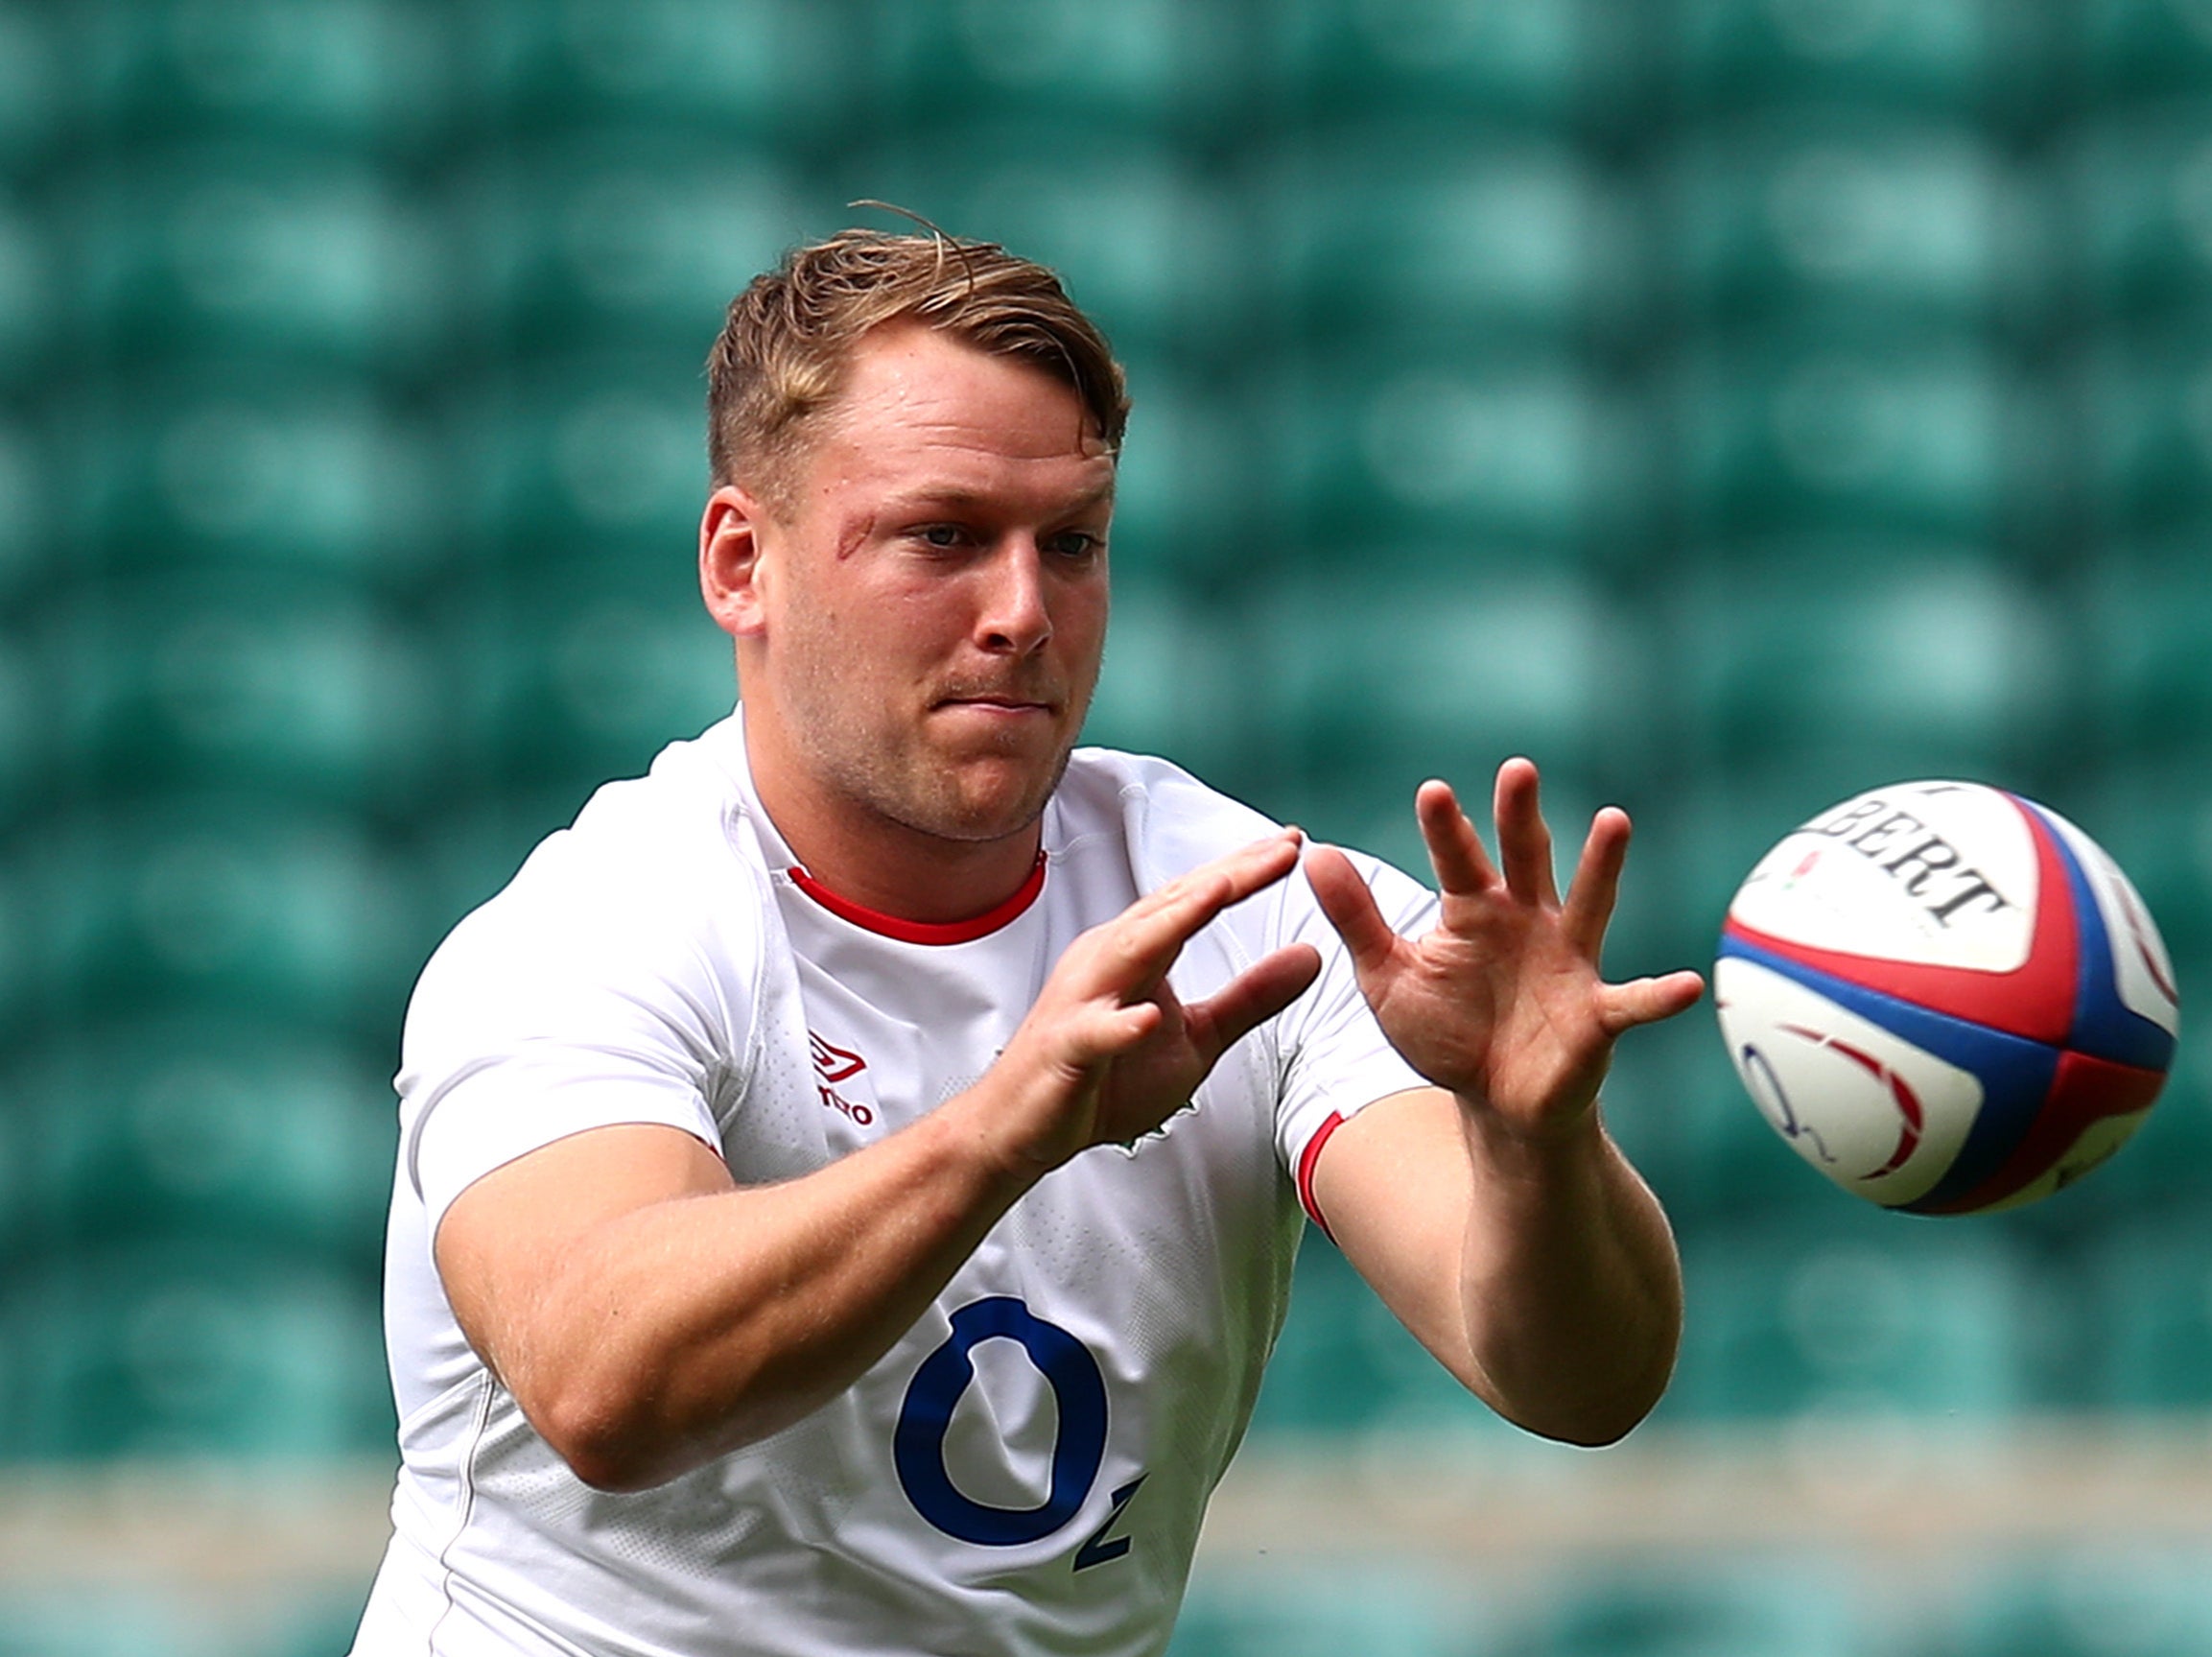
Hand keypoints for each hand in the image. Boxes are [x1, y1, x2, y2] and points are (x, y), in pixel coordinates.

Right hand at [988, 829, 1322, 1172]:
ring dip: (1175, 920)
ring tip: (1222, 892)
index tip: (1295, 843)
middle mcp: (1109, 958)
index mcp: (1139, 949)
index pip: (1196, 899)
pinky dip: (1121, 1025)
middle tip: (1281, 849)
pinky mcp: (1067, 1049)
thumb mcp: (1196, 1036)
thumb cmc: (1105, 1076)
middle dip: (1226, 876)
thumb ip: (1249, 997)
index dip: (1245, 870)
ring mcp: (1084, 1000)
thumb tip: (1311, 956)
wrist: (1025, 1123)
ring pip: (1130, 949)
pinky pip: (1095, 1033)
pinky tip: (1149, 1019)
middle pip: (1171, 908)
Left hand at [1304, 760, 1702, 1140]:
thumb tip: (1314, 852)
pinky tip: (1688, 986)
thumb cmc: (1446, 1032)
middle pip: (1526, 858)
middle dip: (1521, 817)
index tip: (1432, 793)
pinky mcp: (1597, 1016)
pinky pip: (1633, 1003)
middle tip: (1517, 770)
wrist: (1493, 1103)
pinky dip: (1661, 995)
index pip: (1457, 859)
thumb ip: (1357, 920)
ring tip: (1614, 820)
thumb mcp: (1389, 978)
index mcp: (1475, 910)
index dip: (1446, 829)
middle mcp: (1528, 922)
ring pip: (1589, 904)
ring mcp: (1568, 963)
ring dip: (1602, 865)